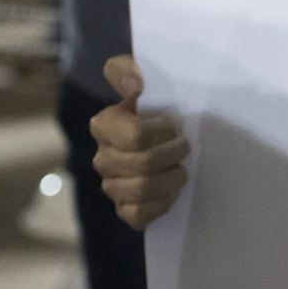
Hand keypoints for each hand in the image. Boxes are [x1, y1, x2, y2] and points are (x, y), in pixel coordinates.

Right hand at [90, 54, 190, 229]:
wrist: (167, 131)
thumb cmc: (155, 100)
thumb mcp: (142, 75)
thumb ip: (129, 72)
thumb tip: (135, 87)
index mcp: (103, 125)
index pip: (136, 136)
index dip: (163, 132)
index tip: (174, 125)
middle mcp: (102, 158)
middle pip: (142, 165)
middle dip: (172, 155)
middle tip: (185, 147)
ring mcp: (111, 185)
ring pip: (139, 191)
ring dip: (170, 180)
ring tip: (180, 169)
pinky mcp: (124, 209)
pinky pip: (135, 217)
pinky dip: (158, 205)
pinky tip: (170, 192)